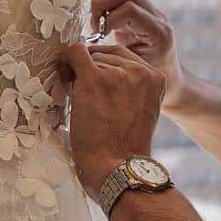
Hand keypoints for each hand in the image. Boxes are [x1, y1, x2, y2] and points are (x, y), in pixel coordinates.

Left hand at [59, 43, 165, 195]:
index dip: (107, 68)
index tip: (98, 85)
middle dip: (93, 70)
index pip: (126, 58)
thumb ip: (131, 88)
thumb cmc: (124, 149)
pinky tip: (64, 75)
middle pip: (107, 55)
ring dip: (80, 74)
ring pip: (91, 56)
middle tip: (84, 94)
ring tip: (80, 99)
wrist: (117, 168)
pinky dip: (66, 60)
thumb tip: (103, 70)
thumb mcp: (140, 110)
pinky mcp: (94, 78)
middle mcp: (141, 71)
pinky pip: (76, 52)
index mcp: (156, 78)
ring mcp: (118, 73)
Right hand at [90, 0, 190, 109]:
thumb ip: (114, 58)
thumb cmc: (149, 83)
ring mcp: (149, 11)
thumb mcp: (132, 74)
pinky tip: (100, 23)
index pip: (130, 10)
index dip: (108, 20)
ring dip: (102, 2)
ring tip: (95, 23)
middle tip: (93, 26)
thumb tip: (83, 49)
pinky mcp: (138, 10)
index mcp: (158, 32)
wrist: (170, 81)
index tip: (98, 38)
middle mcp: (156, 17)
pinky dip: (104, 4)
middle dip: (102, 4)